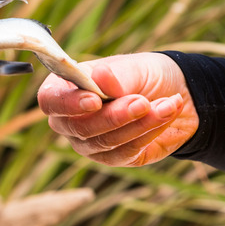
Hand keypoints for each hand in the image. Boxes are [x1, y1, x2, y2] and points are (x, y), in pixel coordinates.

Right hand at [37, 53, 198, 166]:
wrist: (174, 95)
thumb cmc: (143, 76)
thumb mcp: (133, 68)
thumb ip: (116, 76)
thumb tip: (101, 76)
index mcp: (64, 89)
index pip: (50, 100)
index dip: (68, 103)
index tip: (95, 100)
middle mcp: (69, 120)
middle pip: (78, 127)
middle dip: (113, 116)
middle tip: (142, 102)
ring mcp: (88, 143)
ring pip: (104, 142)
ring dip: (138, 123)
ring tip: (167, 104)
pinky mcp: (112, 158)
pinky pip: (125, 152)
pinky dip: (149, 132)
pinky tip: (167, 113)